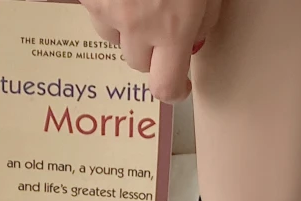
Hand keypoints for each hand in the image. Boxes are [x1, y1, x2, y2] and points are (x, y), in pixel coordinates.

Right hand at [76, 0, 222, 102]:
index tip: (180, 87)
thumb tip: (194, 42)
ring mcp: (108, 10)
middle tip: (160, 19)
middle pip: (139, 63)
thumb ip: (203, 19)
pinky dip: (107, 6)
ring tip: (137, 0)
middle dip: (151, 49)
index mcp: (172, 26)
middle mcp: (137, 25)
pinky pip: (97, 15)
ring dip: (125, 29)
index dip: (174, 92)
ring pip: (114, 39)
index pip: (166, 87)